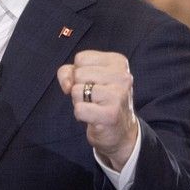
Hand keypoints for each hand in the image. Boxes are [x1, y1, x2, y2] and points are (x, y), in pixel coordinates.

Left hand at [57, 50, 138, 171]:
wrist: (121, 131)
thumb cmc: (101, 101)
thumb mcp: (86, 78)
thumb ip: (69, 72)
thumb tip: (67, 85)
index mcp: (118, 62)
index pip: (81, 58)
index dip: (79, 73)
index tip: (93, 83)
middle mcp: (122, 76)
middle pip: (78, 74)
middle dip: (79, 88)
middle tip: (94, 98)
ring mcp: (118, 95)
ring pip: (76, 91)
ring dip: (79, 102)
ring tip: (94, 107)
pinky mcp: (111, 114)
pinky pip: (79, 109)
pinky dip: (81, 115)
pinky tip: (94, 117)